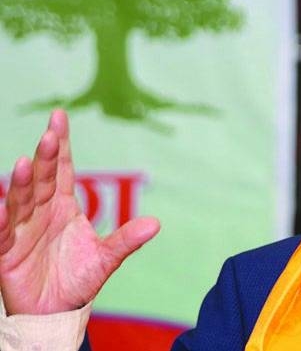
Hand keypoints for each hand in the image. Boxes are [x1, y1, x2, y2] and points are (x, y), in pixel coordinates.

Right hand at [0, 109, 159, 314]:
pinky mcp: (6, 254)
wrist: (56, 311)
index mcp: (63, 207)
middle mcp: (40, 213)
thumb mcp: (106, 258)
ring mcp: (21, 231)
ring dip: (21, 184)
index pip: (62, 170)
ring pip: (20, 202)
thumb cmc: (77, 279)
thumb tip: (156, 224)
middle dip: (46, 158)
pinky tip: (0, 209)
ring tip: (24, 164)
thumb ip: (127, 240)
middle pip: (43, 180)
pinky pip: (1, 236)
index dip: (62, 145)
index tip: (59, 118)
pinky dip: (0, 223)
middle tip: (51, 135)